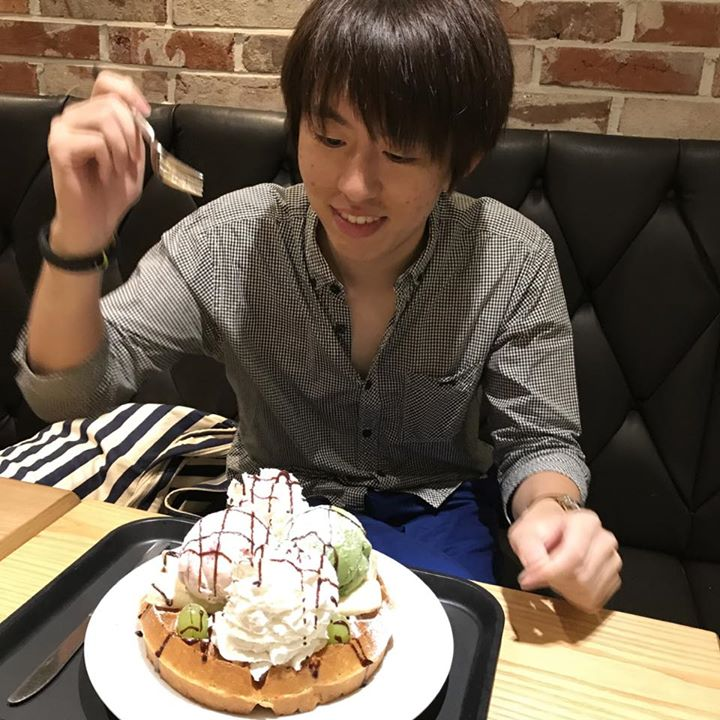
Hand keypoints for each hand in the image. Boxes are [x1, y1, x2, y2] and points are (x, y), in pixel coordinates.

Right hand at [47, 70, 150, 253]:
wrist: (97, 221)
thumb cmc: (112, 192)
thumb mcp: (134, 158)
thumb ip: (136, 132)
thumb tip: (139, 113)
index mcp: (92, 116)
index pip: (107, 83)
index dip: (129, 92)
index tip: (144, 113)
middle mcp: (74, 118)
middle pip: (113, 103)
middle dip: (132, 136)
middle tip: (128, 161)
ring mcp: (63, 131)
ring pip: (106, 118)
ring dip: (122, 149)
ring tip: (116, 169)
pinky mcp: (59, 147)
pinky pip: (97, 142)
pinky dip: (109, 161)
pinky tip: (104, 174)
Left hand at [507, 499, 621, 612]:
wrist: (552, 530)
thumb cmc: (541, 531)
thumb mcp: (524, 534)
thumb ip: (528, 550)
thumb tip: (536, 568)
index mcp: (587, 522)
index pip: (575, 555)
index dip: (550, 572)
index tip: (528, 579)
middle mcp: (605, 540)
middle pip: (581, 576)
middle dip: (554, 580)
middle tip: (539, 572)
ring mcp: (612, 560)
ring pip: (588, 591)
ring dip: (563, 589)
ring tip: (552, 573)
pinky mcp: (613, 580)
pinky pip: (593, 599)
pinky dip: (574, 597)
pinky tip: (564, 581)